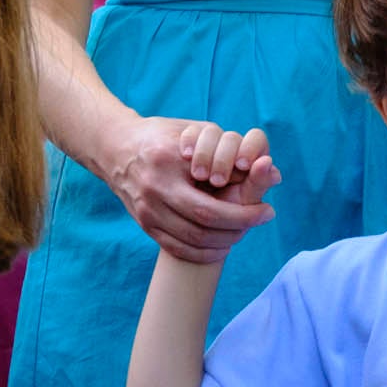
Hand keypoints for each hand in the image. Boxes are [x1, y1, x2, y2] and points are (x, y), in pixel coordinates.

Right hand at [105, 117, 277, 263]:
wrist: (117, 148)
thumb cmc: (164, 136)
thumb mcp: (195, 132)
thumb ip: (230, 149)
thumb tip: (270, 169)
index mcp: (167, 164)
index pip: (210, 206)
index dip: (243, 215)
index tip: (267, 209)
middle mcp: (154, 191)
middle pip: (202, 227)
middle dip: (239, 228)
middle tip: (262, 219)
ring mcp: (147, 212)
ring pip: (191, 242)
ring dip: (223, 243)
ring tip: (243, 231)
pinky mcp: (144, 225)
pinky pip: (177, 249)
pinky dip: (203, 253)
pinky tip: (221, 246)